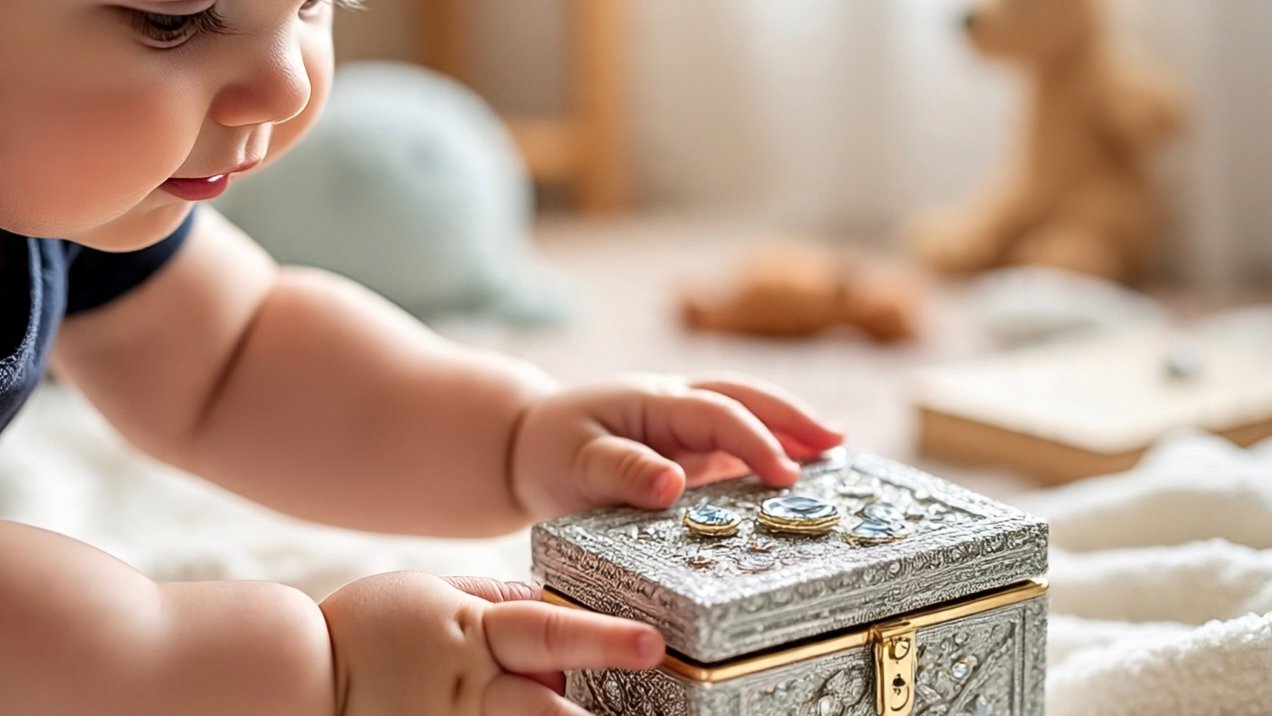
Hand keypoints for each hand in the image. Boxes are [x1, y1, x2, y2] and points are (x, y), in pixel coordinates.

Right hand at [320, 572, 662, 715]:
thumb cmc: (363, 632)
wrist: (292, 682)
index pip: (549, 634)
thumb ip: (493, 598)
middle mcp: (473, 695)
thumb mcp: (430, 593)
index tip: (650, 642)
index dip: (601, 638)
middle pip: (551, 713)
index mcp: (475, 640)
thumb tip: (544, 596)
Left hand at [510, 373, 843, 520]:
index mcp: (653, 400)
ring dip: (791, 429)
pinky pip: (738, 445)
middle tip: (837, 443)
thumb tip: (673, 482)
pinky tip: (800, 474)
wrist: (529, 447)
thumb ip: (621, 470)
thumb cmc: (551, 452)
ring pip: (748, 415)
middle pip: (746, 397)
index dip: (755, 441)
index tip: (786, 476)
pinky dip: (772, 452)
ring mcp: (687, 424)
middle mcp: (678, 404)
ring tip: (836, 453)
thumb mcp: (574, 463)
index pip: (717, 413)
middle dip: (793, 417)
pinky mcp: (691, 448)